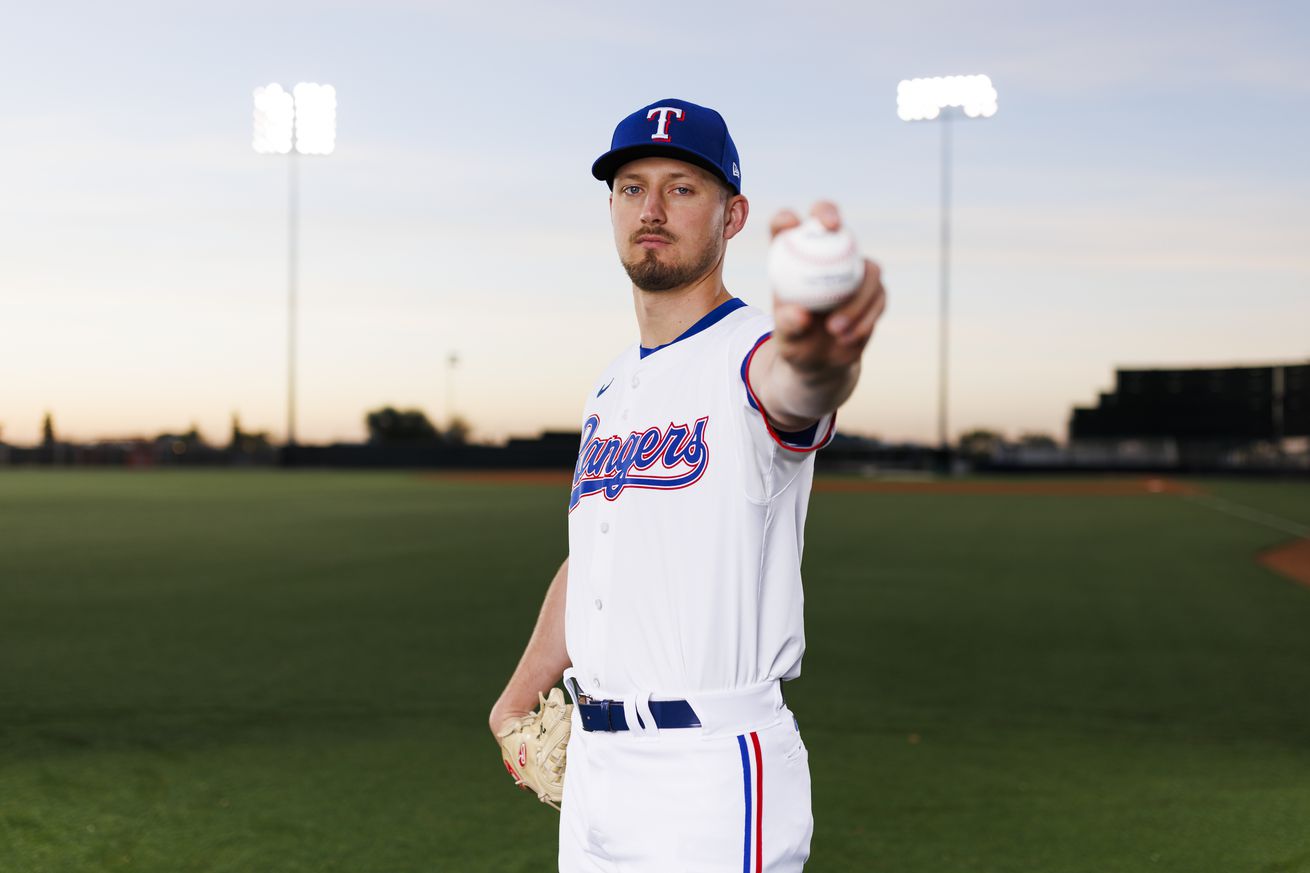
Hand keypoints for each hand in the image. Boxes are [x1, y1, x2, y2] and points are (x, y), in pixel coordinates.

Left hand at [768, 201, 885, 373]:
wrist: (822, 360)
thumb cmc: (797, 344)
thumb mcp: (787, 340)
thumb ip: (788, 325)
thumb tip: (799, 314)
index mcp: (792, 260)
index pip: (784, 228)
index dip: (787, 219)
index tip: (792, 225)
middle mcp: (824, 256)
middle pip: (827, 220)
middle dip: (829, 213)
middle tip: (833, 227)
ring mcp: (851, 269)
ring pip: (865, 267)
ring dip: (855, 298)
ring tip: (835, 330)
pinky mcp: (873, 289)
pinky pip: (878, 295)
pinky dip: (865, 317)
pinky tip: (849, 337)